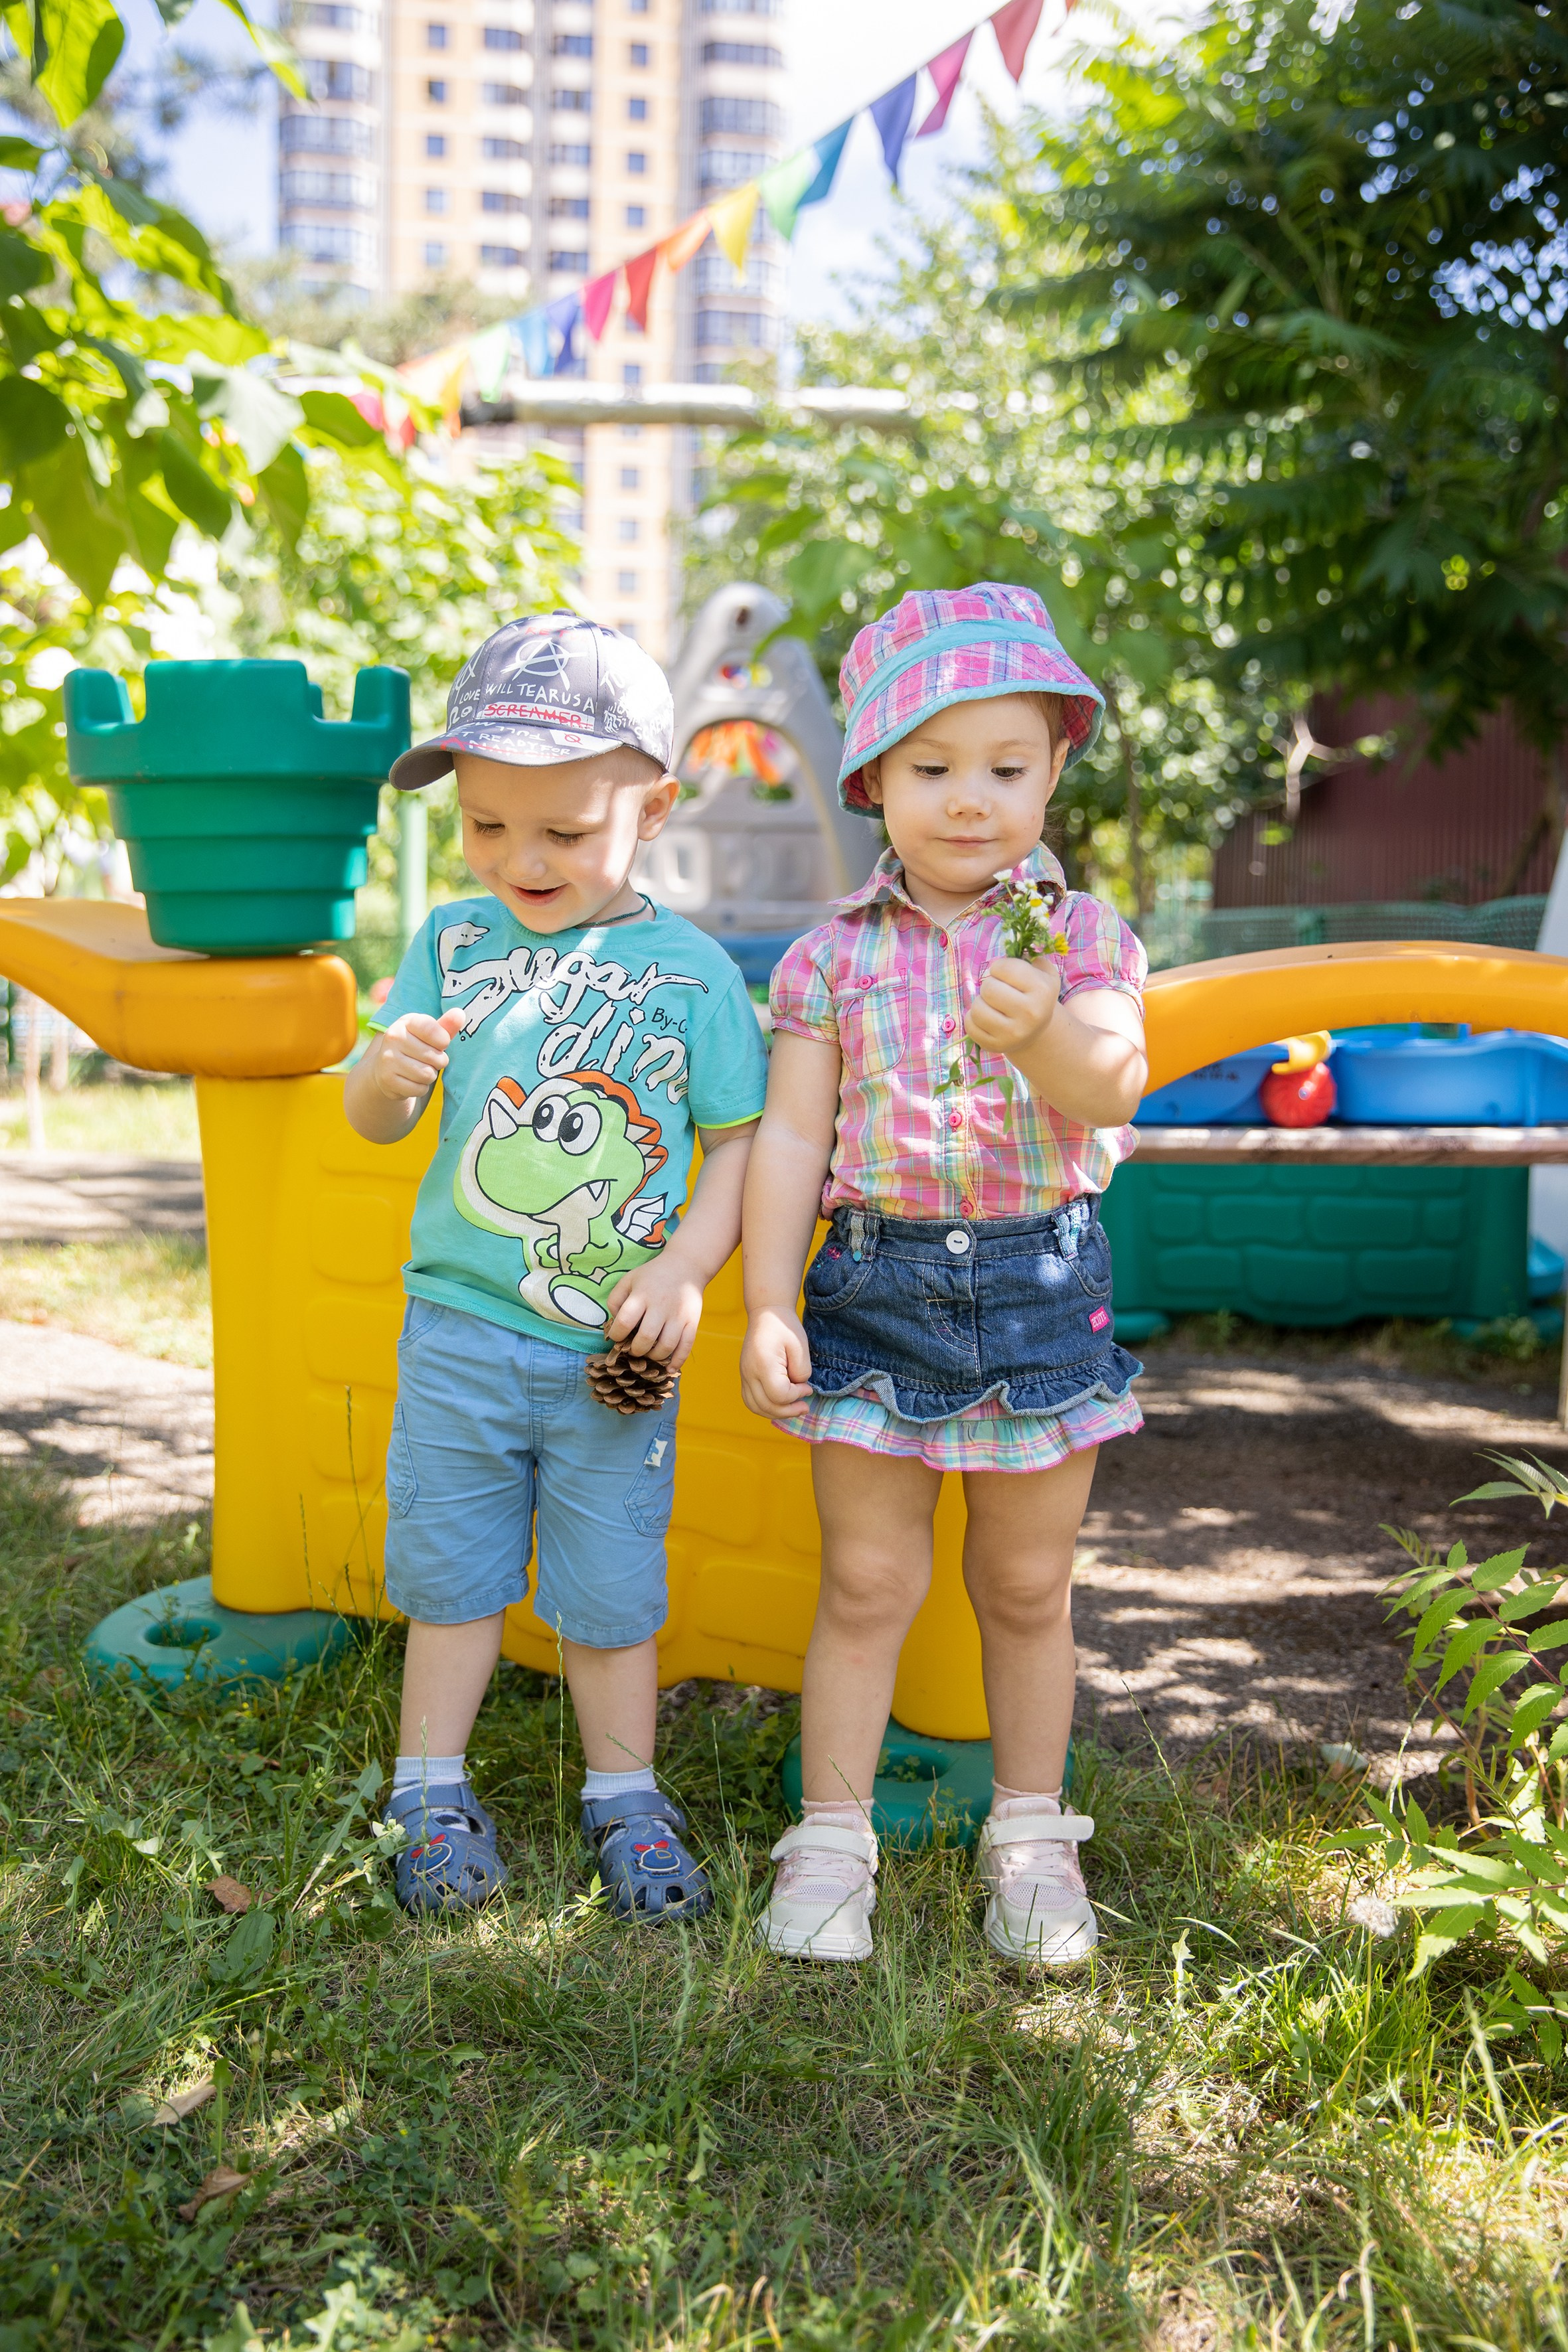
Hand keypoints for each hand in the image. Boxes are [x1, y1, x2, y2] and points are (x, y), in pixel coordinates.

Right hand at [371, 1010, 464, 1103]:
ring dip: (430, 1076)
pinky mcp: (387, 1079)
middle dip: (438, 1062)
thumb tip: (460, 1013)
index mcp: (407, 1022)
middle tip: (427, 1060)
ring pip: (428, 1074)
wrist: (385, 1068)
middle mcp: (394, 1037)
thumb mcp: (429, 1034)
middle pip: (436, 1057)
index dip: (443, 1041)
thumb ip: (446, 1026)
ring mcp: (388, 1058)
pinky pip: (418, 1089)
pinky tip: (411, 1080)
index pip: (432, 1030)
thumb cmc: (415, 1047)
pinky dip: (420, 1087)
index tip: (441, 1043)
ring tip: (420, 1069)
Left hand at [604, 1253, 705, 1367]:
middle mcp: (661, 1306)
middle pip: (646, 1338)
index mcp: (642, 1295)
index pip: (625, 1322)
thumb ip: (616, 1299)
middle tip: (633, 1349)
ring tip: (649, 1353)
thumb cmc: (652, 1275)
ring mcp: (678, 1315)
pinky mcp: (692, 1321)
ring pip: (666, 1346)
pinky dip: (678, 1361)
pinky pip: (686, 1346)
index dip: (617, 1335)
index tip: (617, 1337)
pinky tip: (669, 1369)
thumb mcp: (629, 1279)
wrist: (686, 1266)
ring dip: (654, 1356)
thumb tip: (614, 1323)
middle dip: (635, 1350)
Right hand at [740, 1306, 813, 1418]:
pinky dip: (766, 1408)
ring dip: (776, 1413)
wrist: (766, 1314)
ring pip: (756, 1407)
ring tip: (793, 1409)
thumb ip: (801, 1371)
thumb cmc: (785, 1327)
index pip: (779, 1394)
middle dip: (788, 1411)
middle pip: (766, 1405)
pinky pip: (751, 1401)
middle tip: (805, 1406)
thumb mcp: (800, 1346)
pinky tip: (781, 1404)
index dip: (796, 1396)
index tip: (808, 1388)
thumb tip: (798, 1388)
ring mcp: (744, 1375)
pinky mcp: (745, 1377)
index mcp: (763, 1364)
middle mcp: (749, 1372)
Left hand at [964, 955, 1061, 1066]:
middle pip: (988, 988)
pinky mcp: (997, 1046)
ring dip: (981, 1002)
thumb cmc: (1034, 995)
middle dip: (990, 986)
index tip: (1005, 975)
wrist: (1037, 1032)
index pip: (1003, 967)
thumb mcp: (1043, 973)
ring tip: (992, 1005)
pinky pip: (970, 1025)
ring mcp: (1013, 1033)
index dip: (999, 968)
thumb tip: (1014, 942)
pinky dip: (973, 1018)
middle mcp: (1030, 1013)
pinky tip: (986, 1019)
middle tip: (998, 991)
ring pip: (977, 1007)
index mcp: (1042, 990)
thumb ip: (1031, 955)